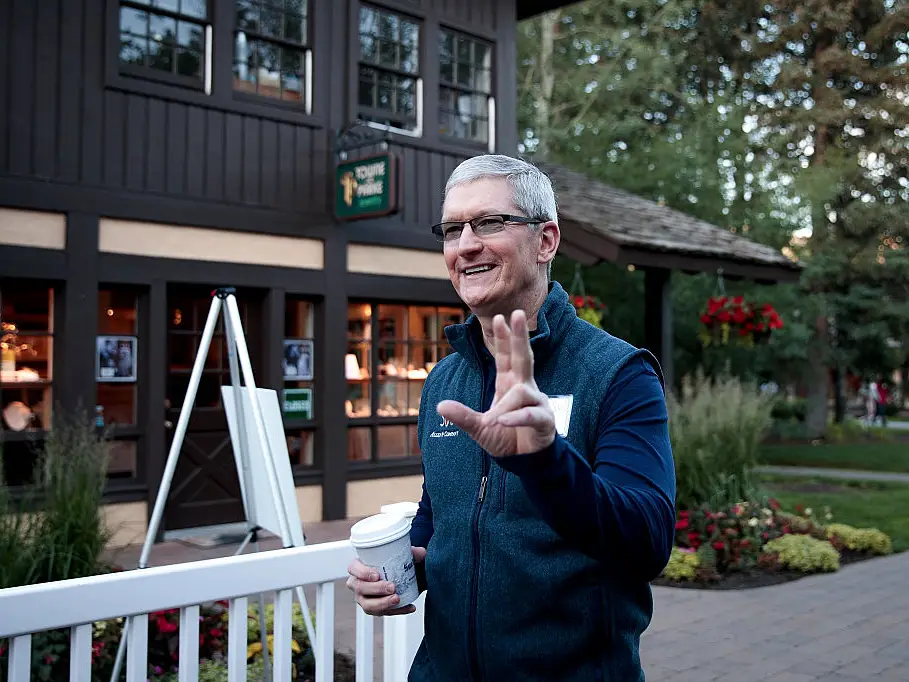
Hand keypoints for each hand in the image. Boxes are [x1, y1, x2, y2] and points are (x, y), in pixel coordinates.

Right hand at [346, 547, 426, 615]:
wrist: (399, 576)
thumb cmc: (392, 563)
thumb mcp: (401, 555)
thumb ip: (412, 552)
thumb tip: (421, 553)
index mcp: (358, 566)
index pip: (353, 568)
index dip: (362, 572)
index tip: (377, 575)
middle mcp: (357, 584)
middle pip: (361, 588)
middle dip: (376, 590)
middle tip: (392, 587)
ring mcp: (363, 599)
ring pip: (368, 606)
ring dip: (383, 604)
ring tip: (398, 599)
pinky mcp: (374, 609)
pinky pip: (383, 613)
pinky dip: (397, 611)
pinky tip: (409, 606)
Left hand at [437, 310, 555, 456]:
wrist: (523, 462)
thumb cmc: (504, 437)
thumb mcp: (478, 427)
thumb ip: (462, 416)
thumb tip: (440, 405)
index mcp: (509, 385)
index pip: (506, 357)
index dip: (503, 338)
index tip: (500, 317)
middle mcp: (524, 389)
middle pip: (523, 357)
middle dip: (520, 336)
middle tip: (518, 314)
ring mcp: (536, 403)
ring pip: (522, 392)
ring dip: (505, 405)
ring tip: (493, 420)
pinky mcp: (544, 420)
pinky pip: (531, 414)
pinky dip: (516, 417)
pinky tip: (503, 420)